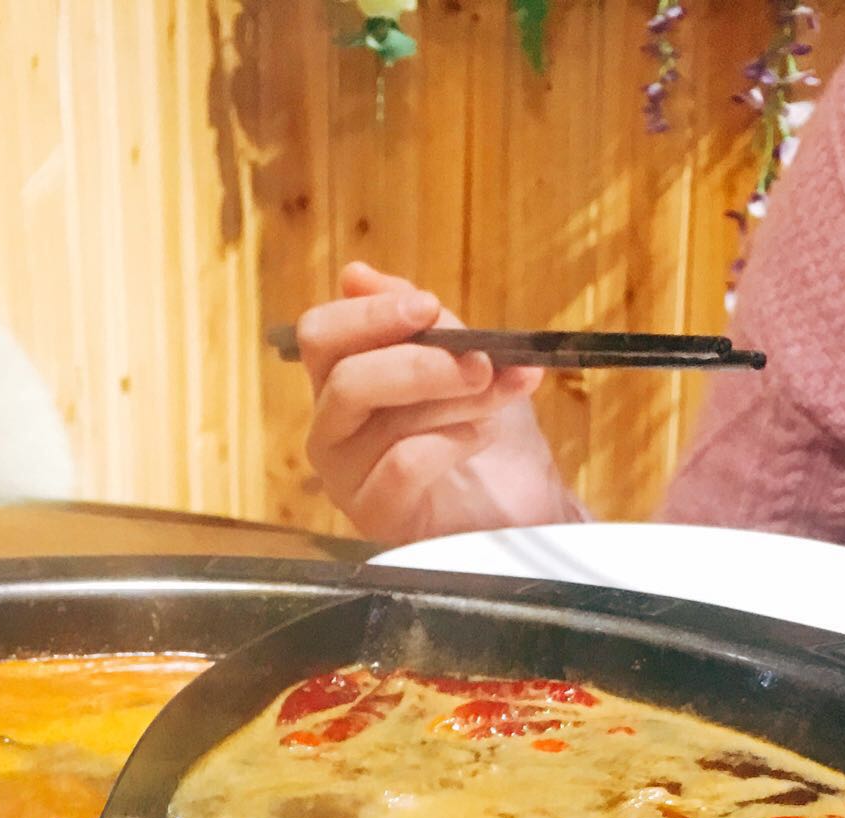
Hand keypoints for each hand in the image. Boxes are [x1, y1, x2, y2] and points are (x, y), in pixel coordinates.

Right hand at [297, 262, 582, 543]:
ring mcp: (346, 478)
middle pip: (345, 377)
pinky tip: (480, 438)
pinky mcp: (374, 515)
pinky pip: (404, 464)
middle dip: (422, 362)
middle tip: (479, 362)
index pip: (320, 336)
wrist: (525, 502)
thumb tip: (355, 275)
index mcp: (340, 382)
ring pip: (384, 419)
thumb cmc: (487, 429)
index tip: (428, 306)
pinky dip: (452, 442)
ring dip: (456, 399)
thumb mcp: (461, 356)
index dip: (371, 314)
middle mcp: (331, 430)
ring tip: (498, 394)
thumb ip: (418, 319)